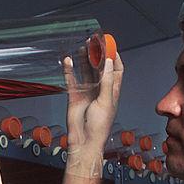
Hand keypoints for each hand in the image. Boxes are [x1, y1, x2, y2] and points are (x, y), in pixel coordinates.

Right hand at [63, 52, 123, 177]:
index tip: (110, 45)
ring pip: (86, 71)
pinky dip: (69, 70)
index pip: (116, 69)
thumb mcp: (106, 102)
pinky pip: (71, 79)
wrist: (83, 141)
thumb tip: (108, 62)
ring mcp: (87, 92)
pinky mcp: (74, 95)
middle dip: (98, 55)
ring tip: (82, 47)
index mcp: (112, 90)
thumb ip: (107, 81)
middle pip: (100, 67)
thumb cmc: (99, 126)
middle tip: (94, 42)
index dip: (115, 57)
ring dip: (84, 59)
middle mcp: (100, 89)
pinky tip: (67, 60)